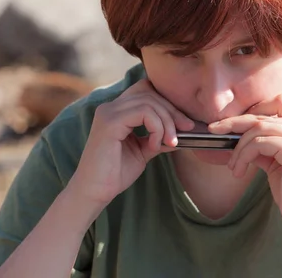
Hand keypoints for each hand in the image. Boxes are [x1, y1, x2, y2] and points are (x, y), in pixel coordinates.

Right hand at [68, 79, 193, 205]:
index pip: (146, 90)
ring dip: (166, 122)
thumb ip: (159, 135)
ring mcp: (109, 112)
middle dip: (173, 111)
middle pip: (150, 93)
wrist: (95, 192)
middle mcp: (111, 106)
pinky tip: (154, 145)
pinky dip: (156, 128)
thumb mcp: (144, 150)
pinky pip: (143, 113)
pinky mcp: (110, 122)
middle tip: (186, 130)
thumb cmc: (116, 173)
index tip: (183, 122)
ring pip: (149, 102)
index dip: (167, 101)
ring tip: (170, 142)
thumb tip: (184, 128)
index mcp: (117, 110)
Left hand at [208, 94, 281, 231]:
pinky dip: (243, 156)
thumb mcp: (276, 162)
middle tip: (214, 129)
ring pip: (258, 128)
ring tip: (233, 166)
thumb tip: (235, 135)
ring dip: (238, 148)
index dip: (256, 108)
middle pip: (264, 114)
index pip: (280, 102)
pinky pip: (259, 143)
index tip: (235, 121)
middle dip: (235, 121)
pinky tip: (239, 171)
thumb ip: (263, 145)